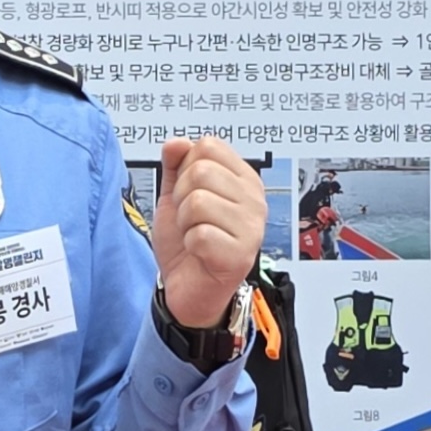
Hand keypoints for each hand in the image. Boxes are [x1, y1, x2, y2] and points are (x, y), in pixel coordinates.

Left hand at [151, 136, 266, 328]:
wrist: (186, 289)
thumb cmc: (187, 242)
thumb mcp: (176, 195)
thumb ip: (176, 165)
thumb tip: (177, 142)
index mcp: (243, 179)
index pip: (209, 145)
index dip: (187, 166)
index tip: (191, 191)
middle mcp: (254, 200)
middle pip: (201, 170)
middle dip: (181, 196)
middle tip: (190, 219)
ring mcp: (251, 228)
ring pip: (198, 201)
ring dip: (184, 222)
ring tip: (195, 235)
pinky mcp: (240, 256)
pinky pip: (199, 233)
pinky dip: (189, 244)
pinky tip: (200, 253)